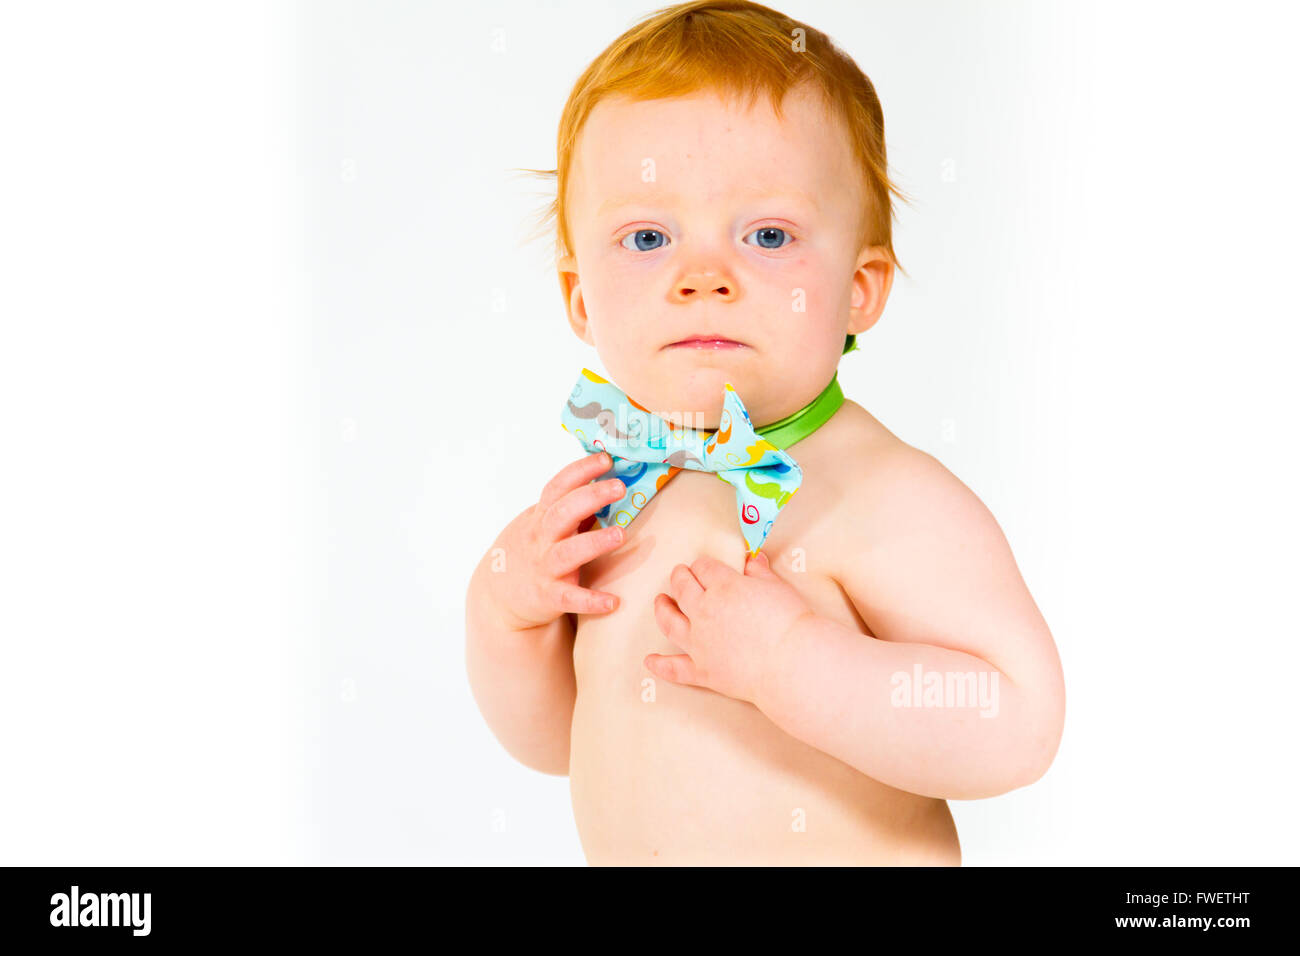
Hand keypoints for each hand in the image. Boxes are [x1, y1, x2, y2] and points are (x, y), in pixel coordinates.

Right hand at [486, 452, 627, 629]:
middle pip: (562, 513)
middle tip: (619, 487)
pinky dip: (590, 600)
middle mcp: (541, 538)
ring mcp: (544, 567)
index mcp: (541, 516)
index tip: (605, 459)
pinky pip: (570, 598)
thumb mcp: (541, 523)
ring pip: (568, 553)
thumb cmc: (531, 551)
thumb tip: (607, 481)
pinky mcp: (548, 596)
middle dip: (590, 497)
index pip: (558, 487)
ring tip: (620, 534)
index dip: (580, 470)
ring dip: (594, 542)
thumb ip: (569, 506)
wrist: (498, 596)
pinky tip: (613, 601)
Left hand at [646, 551, 815, 704]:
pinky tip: (650, 660)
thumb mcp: (778, 587)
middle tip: (678, 574)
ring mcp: (700, 642)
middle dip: (679, 577)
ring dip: (661, 609)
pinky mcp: (703, 670)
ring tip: (660, 602)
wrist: (793, 663)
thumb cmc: (791, 623)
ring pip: (669, 621)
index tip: (703, 566)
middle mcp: (705, 611)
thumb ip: (760, 572)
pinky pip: (675, 668)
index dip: (702, 564)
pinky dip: (661, 665)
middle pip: (682, 588)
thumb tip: (753, 558)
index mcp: (724, 586)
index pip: (703, 567)